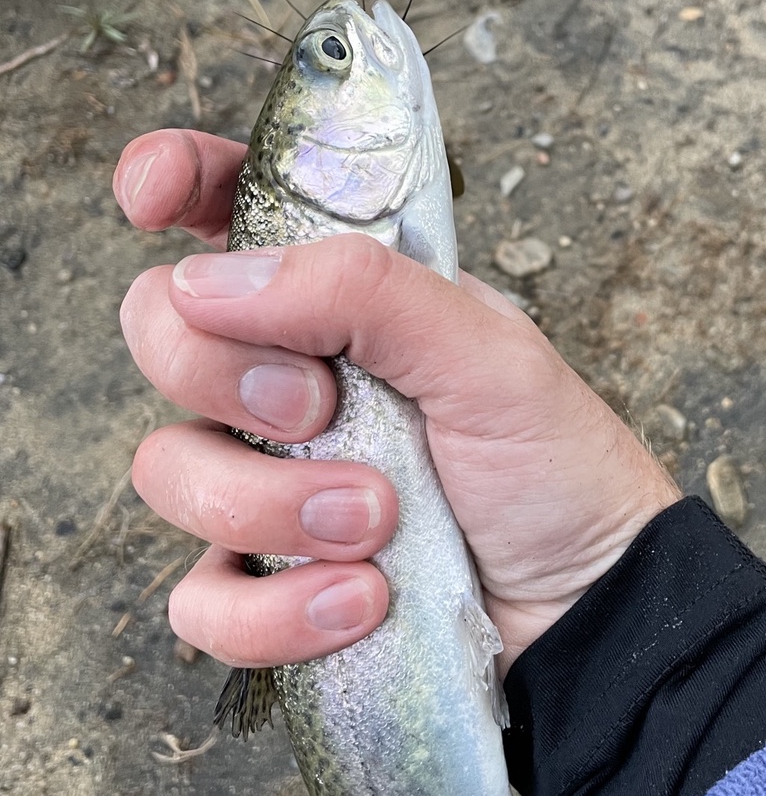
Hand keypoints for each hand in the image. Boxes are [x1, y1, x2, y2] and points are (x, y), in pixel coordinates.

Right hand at [115, 130, 677, 674]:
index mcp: (345, 295)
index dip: (172, 182)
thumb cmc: (554, 465)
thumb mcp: (485, 352)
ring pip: (166, 469)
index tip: (148, 200)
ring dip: (270, 508)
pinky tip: (364, 603)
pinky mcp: (268, 584)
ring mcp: (268, 479)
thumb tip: (211, 279)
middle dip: (226, 374)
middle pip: (160, 331)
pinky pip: (199, 601)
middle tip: (323, 410)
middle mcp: (290, 375)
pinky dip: (275, 614)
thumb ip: (362, 290)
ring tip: (378, 525)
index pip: (232, 207)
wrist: (587, 610)